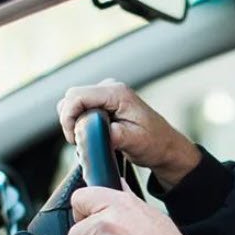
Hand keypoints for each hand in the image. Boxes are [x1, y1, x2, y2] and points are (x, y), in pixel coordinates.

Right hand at [57, 79, 200, 188]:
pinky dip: (79, 122)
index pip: (77, 96)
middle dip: (70, 121)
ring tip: (89, 139)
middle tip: (81, 142)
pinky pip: (81, 108)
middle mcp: (110, 87)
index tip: (74, 138)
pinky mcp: (104, 102)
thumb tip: (91, 132)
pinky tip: (92, 135)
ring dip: (74, 122)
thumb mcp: (134, 141)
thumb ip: (112, 135)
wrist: (166, 146)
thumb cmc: (154, 143)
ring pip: (73, 102)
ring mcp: (106, 94)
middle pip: (71, 97)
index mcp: (117, 93)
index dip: (68, 117)